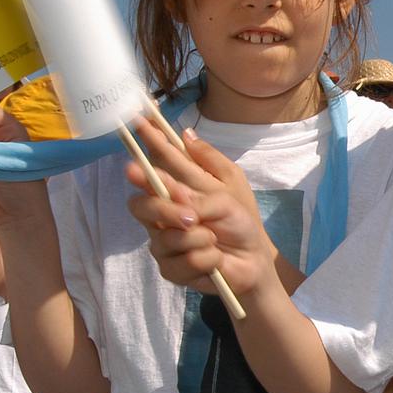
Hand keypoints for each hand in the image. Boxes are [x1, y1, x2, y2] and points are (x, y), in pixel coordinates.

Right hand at [123, 118, 272, 295]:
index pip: (155, 166)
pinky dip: (205, 259)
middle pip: (140, 206)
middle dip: (165, 210)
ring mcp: (163, 243)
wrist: (254, 259)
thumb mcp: (231, 186)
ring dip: (199, 239)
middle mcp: (163, 215)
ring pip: (164, 237)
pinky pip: (179, 262)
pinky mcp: (170, 268)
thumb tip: (186, 134)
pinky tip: (215, 258)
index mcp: (176, 192)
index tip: (138, 124)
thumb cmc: (240, 221)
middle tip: (191, 217)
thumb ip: (208, 162)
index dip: (146, 147)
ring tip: (215, 240)